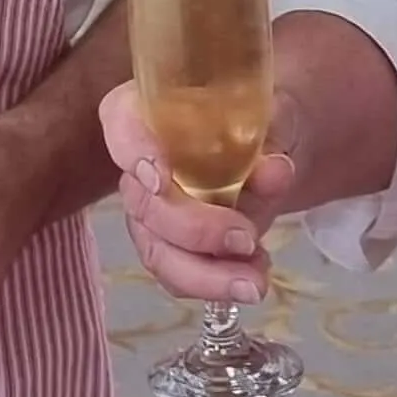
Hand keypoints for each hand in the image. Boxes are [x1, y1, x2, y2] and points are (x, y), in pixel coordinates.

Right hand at [98, 82, 297, 305]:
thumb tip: (275, 169)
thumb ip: (273, 140)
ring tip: (254, 282)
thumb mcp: (274, 118)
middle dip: (193, 230)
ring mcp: (150, 211)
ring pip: (156, 250)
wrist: (270, 152)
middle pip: (143, 203)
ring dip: (204, 275)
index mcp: (149, 112)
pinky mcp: (170, 247)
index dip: (134, 152)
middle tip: (246, 238)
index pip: (121, 123)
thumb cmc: (258, 122)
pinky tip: (253, 274)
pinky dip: (215, 284)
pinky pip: (178, 275)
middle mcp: (139, 164)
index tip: (161, 179)